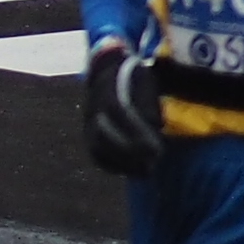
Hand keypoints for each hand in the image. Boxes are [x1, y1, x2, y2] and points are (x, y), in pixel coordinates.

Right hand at [81, 44, 167, 178]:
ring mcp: (87, 123)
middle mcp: (92, 109)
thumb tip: (155, 125)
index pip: (117, 112)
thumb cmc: (132, 78)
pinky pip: (96, 155)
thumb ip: (149, 101)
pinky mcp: (88, 135)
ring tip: (145, 172)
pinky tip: (133, 171)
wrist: (106, 71)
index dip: (136, 132)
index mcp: (106, 90)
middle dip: (129, 152)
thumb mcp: (144, 80)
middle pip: (103, 135)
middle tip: (153, 163)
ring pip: (97, 148)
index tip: (156, 147)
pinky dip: (113, 166)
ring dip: (121, 164)